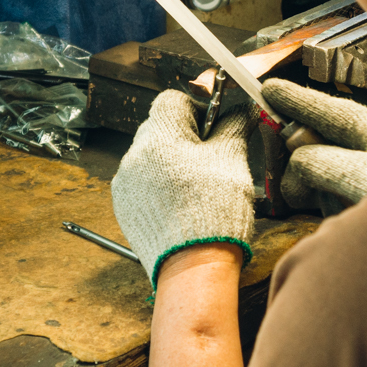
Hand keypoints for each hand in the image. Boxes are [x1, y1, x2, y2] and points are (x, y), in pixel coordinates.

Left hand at [111, 90, 256, 288]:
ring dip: (170, 162)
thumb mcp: (232, 159)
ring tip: (195, 186)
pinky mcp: (124, 207)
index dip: (195, 109)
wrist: (193, 266)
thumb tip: (242, 108)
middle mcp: (134, 155)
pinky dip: (159, 186)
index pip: (171, 100)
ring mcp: (126, 183)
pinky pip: (142, 183)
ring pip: (150, 156)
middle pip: (159, 128)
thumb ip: (234, 125)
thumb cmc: (215, 209)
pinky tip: (180, 204)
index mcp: (159, 136)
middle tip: (209, 159)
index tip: (212, 129)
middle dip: (183, 136)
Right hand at [262, 78, 366, 210]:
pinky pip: (337, 195)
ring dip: (324, 193)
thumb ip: (325, 163)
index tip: (268, 88)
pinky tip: (352, 216)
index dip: (295, 100)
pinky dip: (337, 206)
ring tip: (345, 207)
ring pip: (325, 173)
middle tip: (305, 186)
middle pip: (320, 143)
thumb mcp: (366, 179)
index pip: (327, 108)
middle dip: (307, 165)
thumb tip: (298, 158)